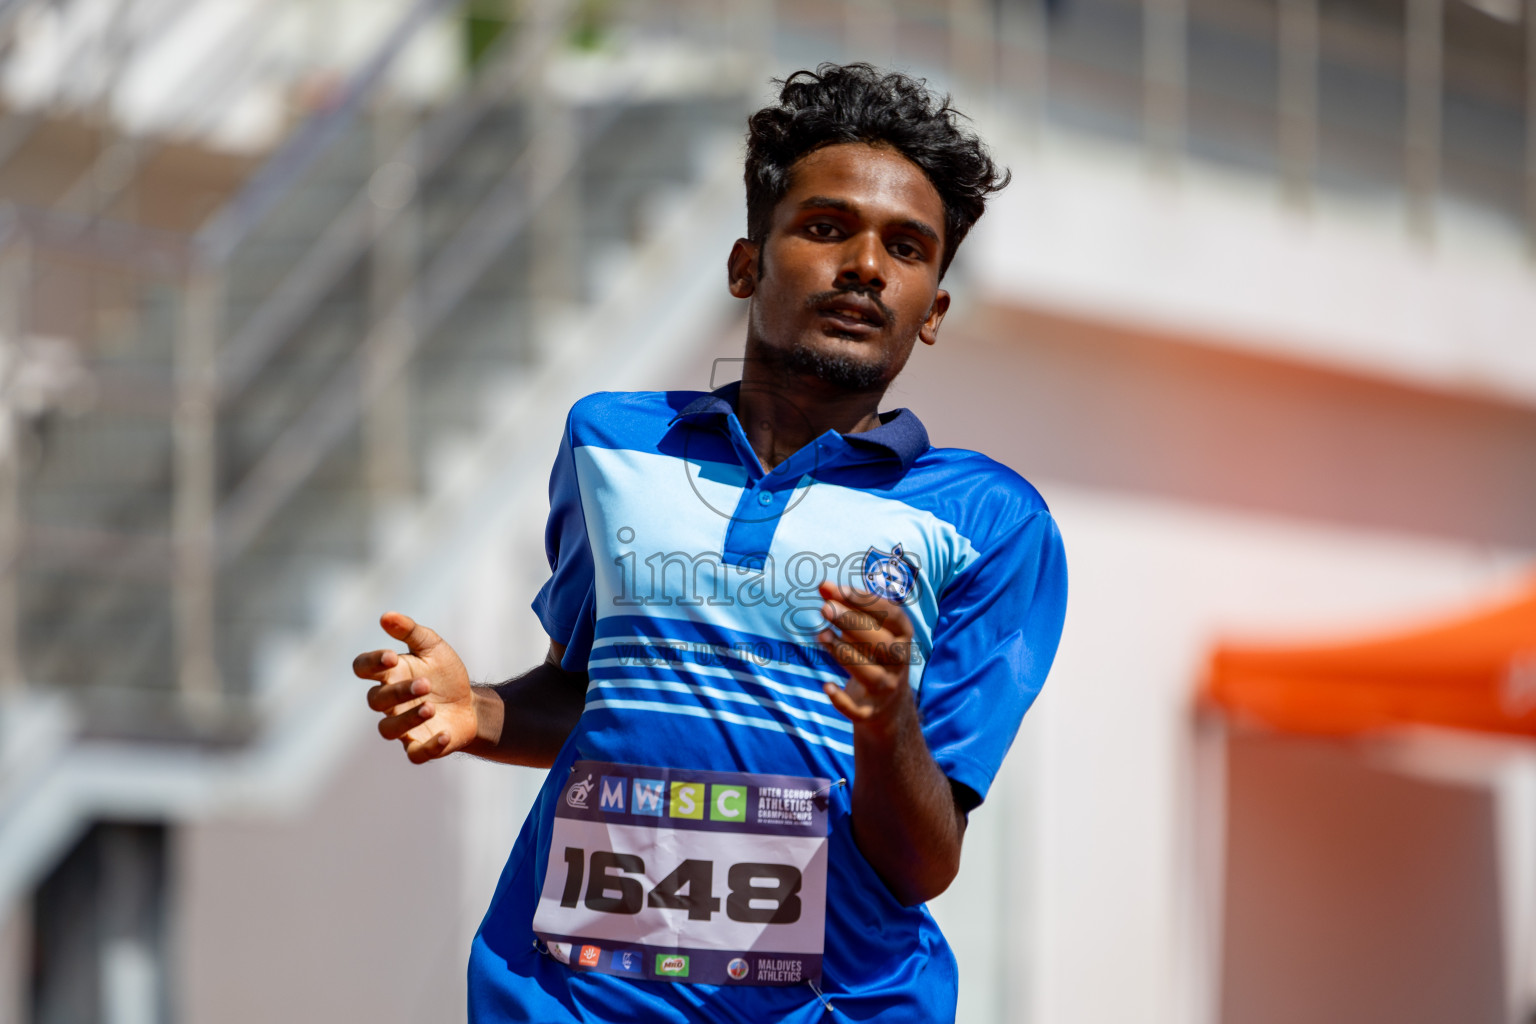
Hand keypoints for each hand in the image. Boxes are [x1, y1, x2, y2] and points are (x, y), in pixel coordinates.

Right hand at [353, 611, 475, 762]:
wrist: (471, 704)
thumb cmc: (445, 674)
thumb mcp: (433, 647)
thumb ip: (410, 631)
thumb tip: (385, 616)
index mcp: (389, 675)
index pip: (362, 668)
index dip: (371, 664)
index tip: (391, 658)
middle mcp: (389, 703)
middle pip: (376, 700)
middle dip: (398, 692)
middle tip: (426, 684)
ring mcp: (402, 727)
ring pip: (388, 730)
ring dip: (408, 719)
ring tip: (431, 707)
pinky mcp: (419, 746)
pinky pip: (415, 754)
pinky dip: (429, 747)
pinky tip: (444, 734)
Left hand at [815, 581, 915, 733]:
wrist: (888, 708)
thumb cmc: (874, 657)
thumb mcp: (868, 632)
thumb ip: (848, 609)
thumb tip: (824, 587)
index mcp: (903, 638)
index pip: (892, 616)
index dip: (867, 602)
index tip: (838, 589)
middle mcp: (900, 663)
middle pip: (882, 643)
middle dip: (853, 623)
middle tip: (825, 608)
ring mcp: (887, 689)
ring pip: (871, 674)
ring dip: (845, 654)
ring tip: (821, 635)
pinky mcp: (871, 713)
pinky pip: (858, 710)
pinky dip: (841, 700)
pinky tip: (826, 686)